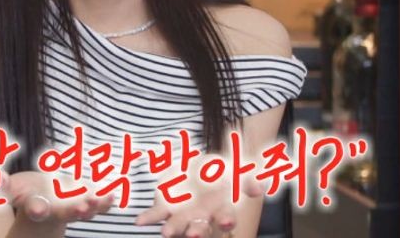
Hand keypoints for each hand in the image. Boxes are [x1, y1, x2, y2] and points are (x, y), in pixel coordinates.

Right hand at [1, 170, 115, 224]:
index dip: (37, 208)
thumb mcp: (12, 187)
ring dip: (95, 206)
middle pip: (65, 214)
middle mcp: (56, 211)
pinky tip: (114, 194)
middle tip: (82, 208)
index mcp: (36, 206)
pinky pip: (98, 205)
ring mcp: (73, 208)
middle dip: (74, 211)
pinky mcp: (86, 203)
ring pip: (85, 210)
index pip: (35, 208)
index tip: (39, 209)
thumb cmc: (26, 192)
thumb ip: (4, 184)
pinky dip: (106, 201)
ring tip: (104, 198)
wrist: (44, 201)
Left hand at [134, 173, 263, 237]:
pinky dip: (149, 217)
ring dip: (173, 229)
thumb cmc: (221, 174)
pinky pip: (158, 213)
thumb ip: (248, 179)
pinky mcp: (167, 207)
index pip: (226, 215)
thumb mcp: (235, 171)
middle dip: (197, 231)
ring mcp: (184, 214)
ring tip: (166, 233)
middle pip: (201, 226)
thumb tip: (260, 188)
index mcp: (220, 207)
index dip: (226, 219)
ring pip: (179, 225)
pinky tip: (139, 221)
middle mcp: (203, 216)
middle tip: (193, 236)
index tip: (226, 222)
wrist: (200, 168)